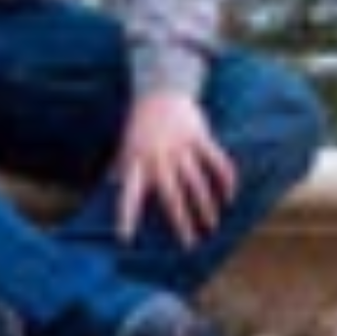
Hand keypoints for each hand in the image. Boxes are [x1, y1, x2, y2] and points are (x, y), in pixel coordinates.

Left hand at [115, 90, 236, 246]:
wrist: (159, 91)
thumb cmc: (140, 124)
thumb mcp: (125, 145)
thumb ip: (120, 167)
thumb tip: (107, 186)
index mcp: (136, 161)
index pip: (127, 194)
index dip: (126, 216)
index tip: (125, 239)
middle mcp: (157, 157)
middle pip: (171, 195)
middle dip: (181, 221)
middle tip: (189, 244)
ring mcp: (179, 147)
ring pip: (196, 182)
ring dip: (205, 206)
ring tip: (211, 225)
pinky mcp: (199, 137)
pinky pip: (216, 162)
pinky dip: (225, 180)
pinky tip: (229, 197)